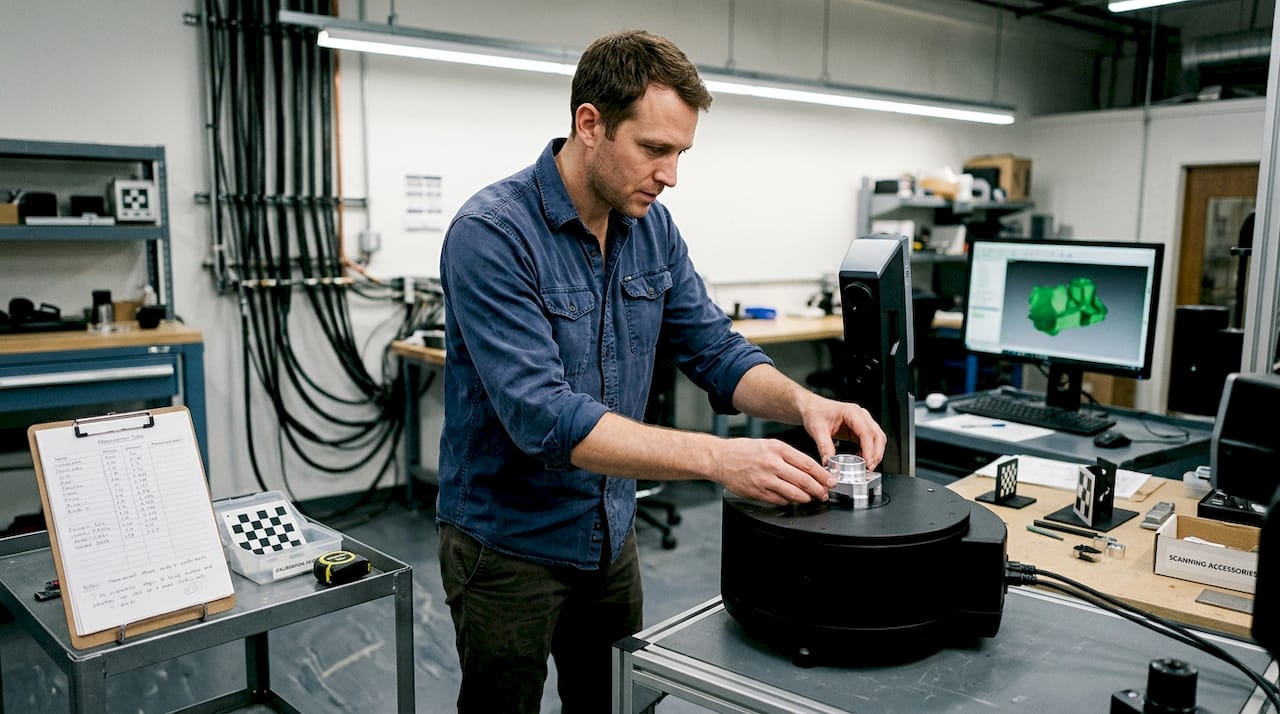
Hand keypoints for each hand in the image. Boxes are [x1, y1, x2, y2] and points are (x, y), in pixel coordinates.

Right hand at [710, 438, 835, 505]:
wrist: (719, 458)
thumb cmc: (743, 450)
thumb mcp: (768, 444)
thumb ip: (788, 455)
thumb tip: (808, 468)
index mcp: (777, 449)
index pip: (807, 464)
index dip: (823, 475)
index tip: (831, 480)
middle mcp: (772, 464)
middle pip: (803, 481)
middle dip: (818, 489)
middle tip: (824, 493)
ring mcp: (765, 480)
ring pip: (794, 493)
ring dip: (806, 498)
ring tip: (811, 498)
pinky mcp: (758, 492)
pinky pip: (780, 501)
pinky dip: (789, 501)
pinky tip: (792, 499)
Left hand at [801, 398, 886, 471]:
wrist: (812, 407)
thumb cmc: (815, 412)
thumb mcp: (817, 429)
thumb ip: (824, 446)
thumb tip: (829, 462)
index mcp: (852, 412)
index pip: (866, 432)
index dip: (869, 449)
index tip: (867, 463)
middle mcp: (860, 415)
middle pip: (877, 435)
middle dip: (876, 454)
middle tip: (869, 468)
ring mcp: (862, 421)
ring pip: (877, 438)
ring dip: (875, 453)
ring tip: (867, 466)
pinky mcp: (860, 428)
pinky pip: (871, 440)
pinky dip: (870, 451)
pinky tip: (862, 460)